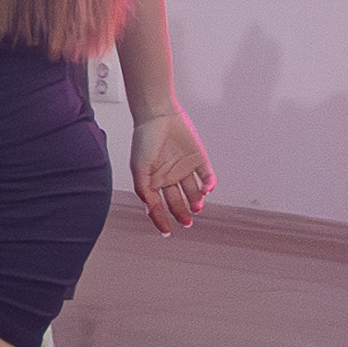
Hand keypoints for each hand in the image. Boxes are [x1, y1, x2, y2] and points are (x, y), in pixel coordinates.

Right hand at [132, 109, 214, 233]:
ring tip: (197, 207)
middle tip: (187, 223)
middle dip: (182, 213)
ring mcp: (185, 169)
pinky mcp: (199, 159)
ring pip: (193, 192)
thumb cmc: (145, 139)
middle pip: (177, 201)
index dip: (161, 219)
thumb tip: (149, 208)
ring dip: (196, 201)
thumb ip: (144, 190)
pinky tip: (206, 190)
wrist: (159, 115)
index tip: (167, 231)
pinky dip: (208, 185)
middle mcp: (170, 177)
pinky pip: (206, 176)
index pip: (158, 206)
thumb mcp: (139, 168)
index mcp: (154, 181)